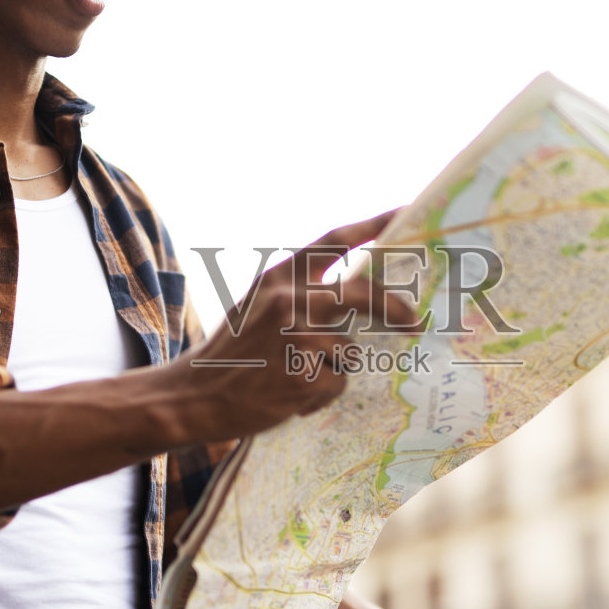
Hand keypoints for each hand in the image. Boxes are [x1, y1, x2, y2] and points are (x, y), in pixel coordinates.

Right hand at [176, 209, 421, 440]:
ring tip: (293, 376)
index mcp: (279, 277)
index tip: (407, 212)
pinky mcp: (302, 374)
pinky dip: (320, 395)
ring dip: (330, 368)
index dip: (373, 225)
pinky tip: (289, 396)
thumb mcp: (259, 307)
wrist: (194, 395)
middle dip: (395, 307)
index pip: (334, 240)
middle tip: (414, 321)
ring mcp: (296, 336)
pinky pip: (336, 383)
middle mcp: (289, 299)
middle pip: (362, 294)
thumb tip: (361, 295)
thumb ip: (300, 294)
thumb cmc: (233, 353)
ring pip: (347, 350)